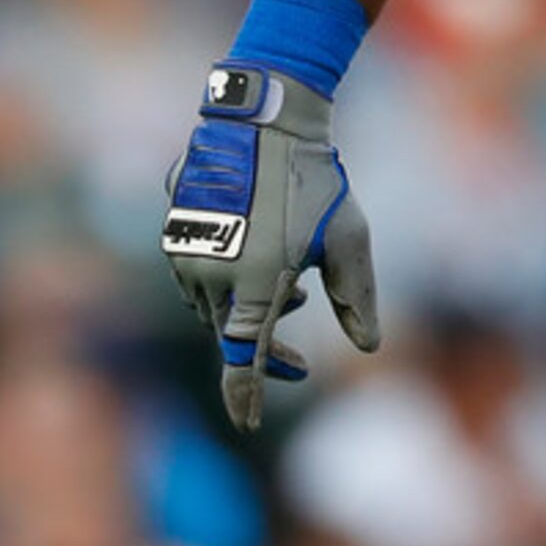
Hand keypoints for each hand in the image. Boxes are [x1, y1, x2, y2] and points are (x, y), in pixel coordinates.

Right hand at [161, 64, 379, 430]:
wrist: (264, 122)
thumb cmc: (314, 181)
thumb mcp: (349, 240)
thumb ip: (358, 298)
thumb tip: (371, 346)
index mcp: (255, 284)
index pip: (242, 359)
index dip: (245, 394)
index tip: (247, 423)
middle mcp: (211, 275)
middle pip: (231, 334)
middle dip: (265, 347)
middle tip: (300, 358)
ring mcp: (186, 253)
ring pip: (213, 307)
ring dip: (248, 312)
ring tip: (295, 289)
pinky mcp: (174, 232)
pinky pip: (197, 277)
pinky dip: (227, 285)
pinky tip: (263, 260)